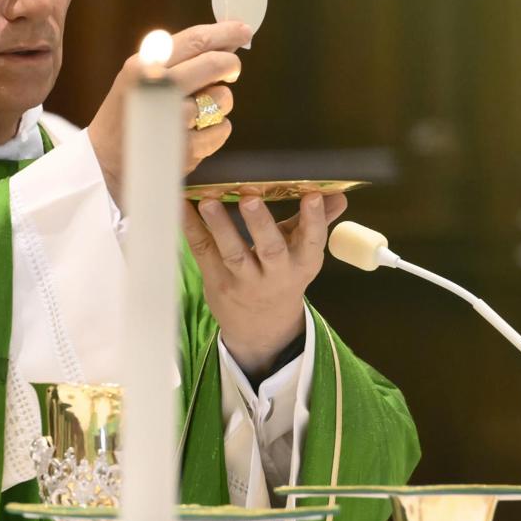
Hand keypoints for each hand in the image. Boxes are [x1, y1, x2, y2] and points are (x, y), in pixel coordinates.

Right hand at [87, 19, 248, 204]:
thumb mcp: (138, 77)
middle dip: (231, 65)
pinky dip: (217, 130)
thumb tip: (226, 43)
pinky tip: (197, 132)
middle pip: (215, 64)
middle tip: (231, 70)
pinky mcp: (185, 149)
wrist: (104, 164)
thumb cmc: (128, 116)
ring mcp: (173, 120)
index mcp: (144, 66)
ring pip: (223, 99)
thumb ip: (177, 59)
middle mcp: (158, 89)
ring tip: (200, 110)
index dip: (225, 32)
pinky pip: (223, 129)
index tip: (243, 30)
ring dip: (220, 102)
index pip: (195, 40)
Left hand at [183, 191, 347, 376]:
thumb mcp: (303, 254)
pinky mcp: (217, 281)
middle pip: (270, 249)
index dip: (313, 219)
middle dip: (260, 223)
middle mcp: (275, 274)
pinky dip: (191, 228)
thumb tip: (338, 193)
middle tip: (250, 197)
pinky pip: (203, 252)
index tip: (311, 195)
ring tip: (208, 202)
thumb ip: (316, 222)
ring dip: (220, 226)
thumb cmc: (283, 277)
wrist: (262, 327)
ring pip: (233, 253)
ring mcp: (244, 280)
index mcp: (302, 263)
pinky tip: (182, 206)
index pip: (312, 241)